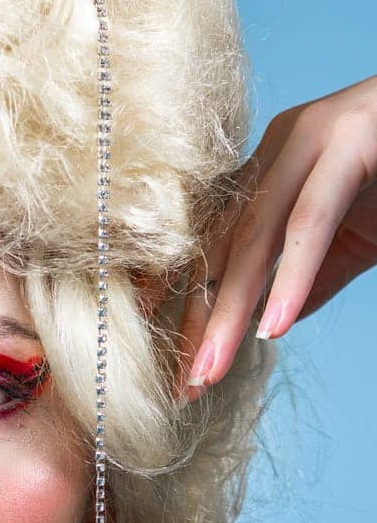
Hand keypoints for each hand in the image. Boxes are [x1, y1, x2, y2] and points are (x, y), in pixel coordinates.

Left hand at [175, 72, 376, 399]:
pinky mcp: (351, 142)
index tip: (167, 358)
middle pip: (222, 245)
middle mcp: (280, 144)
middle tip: (181, 384)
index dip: (184, 299)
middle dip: (197, 320)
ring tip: (208, 370)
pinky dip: (290, 279)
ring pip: (255, 238)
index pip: (214, 241)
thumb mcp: (356, 235)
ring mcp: (312, 137)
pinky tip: (273, 326)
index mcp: (273, 163)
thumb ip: (311, 275)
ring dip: (227, 312)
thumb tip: (266, 323)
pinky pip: (310, 223)